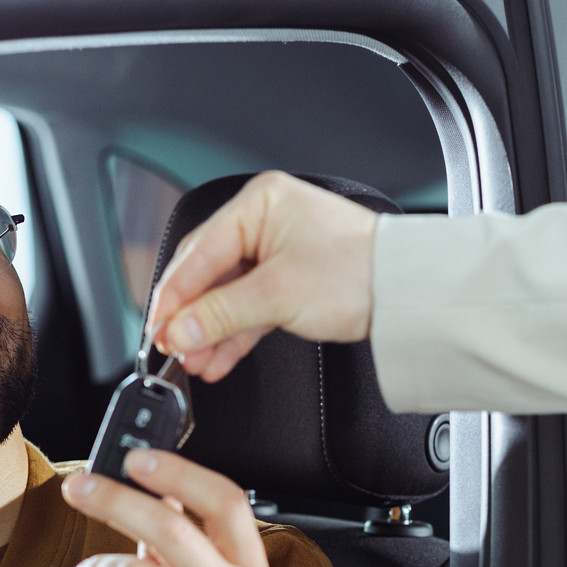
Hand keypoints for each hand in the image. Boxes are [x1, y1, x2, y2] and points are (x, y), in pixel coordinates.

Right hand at [145, 170, 378, 381]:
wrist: (409, 295)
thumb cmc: (359, 273)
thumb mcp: (278, 294)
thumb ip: (222, 314)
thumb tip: (180, 331)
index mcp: (260, 203)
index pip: (199, 252)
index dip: (174, 295)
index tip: (157, 328)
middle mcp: (267, 221)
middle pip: (209, 273)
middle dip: (191, 316)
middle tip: (171, 348)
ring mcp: (279, 251)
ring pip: (229, 295)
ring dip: (211, 331)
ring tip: (194, 362)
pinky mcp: (292, 281)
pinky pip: (251, 308)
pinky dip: (234, 333)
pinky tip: (216, 358)